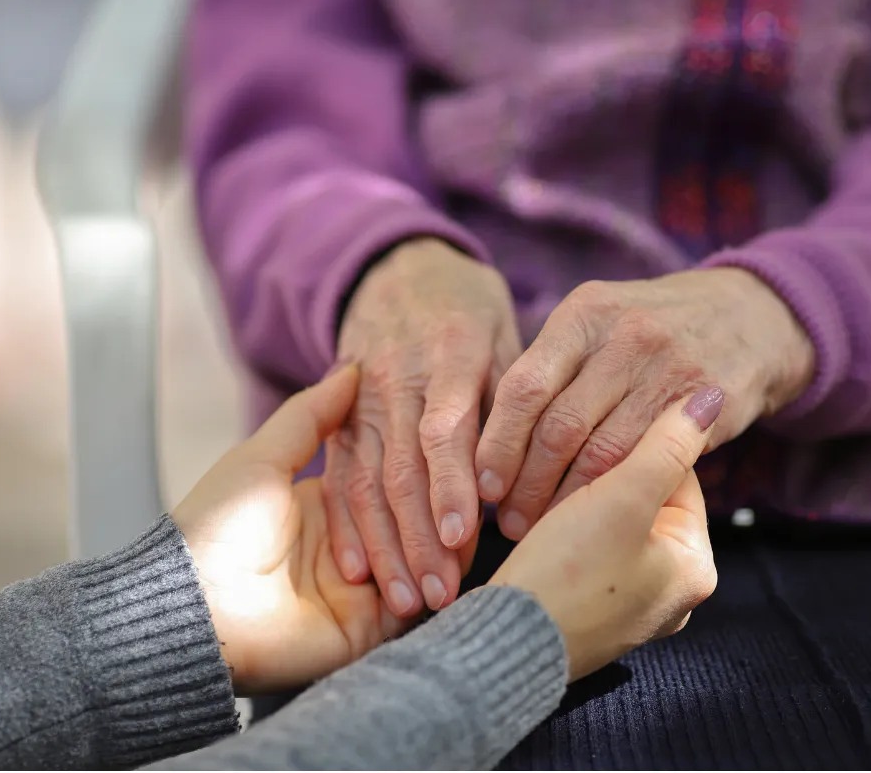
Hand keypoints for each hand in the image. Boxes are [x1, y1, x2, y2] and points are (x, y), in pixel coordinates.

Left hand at [173, 364, 450, 693]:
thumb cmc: (217, 525)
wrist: (195, 603)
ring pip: (419, 564)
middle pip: (410, 525)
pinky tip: (456, 565)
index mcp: (325, 508)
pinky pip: (412, 609)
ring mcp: (360, 593)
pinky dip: (435, 587)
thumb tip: (351, 368)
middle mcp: (349, 550)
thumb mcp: (264, 457)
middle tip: (474, 491)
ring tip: (471, 530)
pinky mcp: (365, 630)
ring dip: (444, 550)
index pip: (386, 483)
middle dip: (441, 512)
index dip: (419, 469)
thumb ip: (309, 416)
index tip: (453, 449)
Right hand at [326, 238, 521, 615]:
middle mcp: (397, 380)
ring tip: (405, 601)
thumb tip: (534, 475)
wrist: (398, 270)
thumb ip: (513, 401)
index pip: (446, 429)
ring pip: (366, 481)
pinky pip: (337, 476)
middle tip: (440, 596)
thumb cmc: (469, 312)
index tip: (464, 539)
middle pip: (402, 467)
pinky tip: (357, 571)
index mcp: (449, 355)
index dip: (451, 486)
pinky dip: (344, 525)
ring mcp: (359, 400)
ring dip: (384, 545)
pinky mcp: (337, 418)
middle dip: (419, 537)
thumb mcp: (503, 336)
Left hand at [476, 268, 813, 539]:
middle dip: (526, 482)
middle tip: (509, 519)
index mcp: (585, 314)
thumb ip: (551, 366)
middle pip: (557, 426)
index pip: (524, 387)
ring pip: (601, 454)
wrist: (752, 317)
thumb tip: (485, 435)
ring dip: (566, 500)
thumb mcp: (600, 323)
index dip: (498, 444)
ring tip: (542, 525)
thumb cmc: (652, 331)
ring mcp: (669, 369)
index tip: (482, 485)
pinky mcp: (706, 405)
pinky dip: (615, 495)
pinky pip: (648, 463)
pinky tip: (595, 515)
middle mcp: (625, 336)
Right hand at [489, 386, 721, 680]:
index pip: (680, 478)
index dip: (636, 447)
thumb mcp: (623, 498)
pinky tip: (539, 528)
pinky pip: (588, 556)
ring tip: (545, 496)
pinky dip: (566, 535)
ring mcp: (631, 608)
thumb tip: (711, 399)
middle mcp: (672, 594)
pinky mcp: (590, 614)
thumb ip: (667, 444)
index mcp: (696, 568)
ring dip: (581, 503)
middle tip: (566, 466)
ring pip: (613, 527)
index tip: (597, 435)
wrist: (503, 644)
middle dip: (606, 479)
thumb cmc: (567, 574)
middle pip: (647, 503)